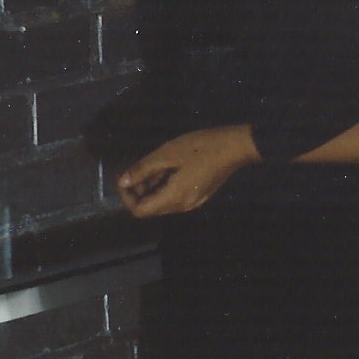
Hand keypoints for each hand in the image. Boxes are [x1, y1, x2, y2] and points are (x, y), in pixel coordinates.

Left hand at [116, 125, 256, 216]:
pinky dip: (165, 186)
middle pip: (151, 208)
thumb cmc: (200, 148)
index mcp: (174, 198)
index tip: (125, 178)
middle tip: (138, 168)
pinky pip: (175, 197)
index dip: (127, 197)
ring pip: (163, 202)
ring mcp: (193, 202)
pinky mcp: (199, 195)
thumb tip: (122, 182)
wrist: (236, 147)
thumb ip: (143, 169)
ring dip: (152, 187)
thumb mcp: (168, 154)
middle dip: (139, 191)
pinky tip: (169, 168)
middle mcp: (182, 206)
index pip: (140, 211)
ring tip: (154, 165)